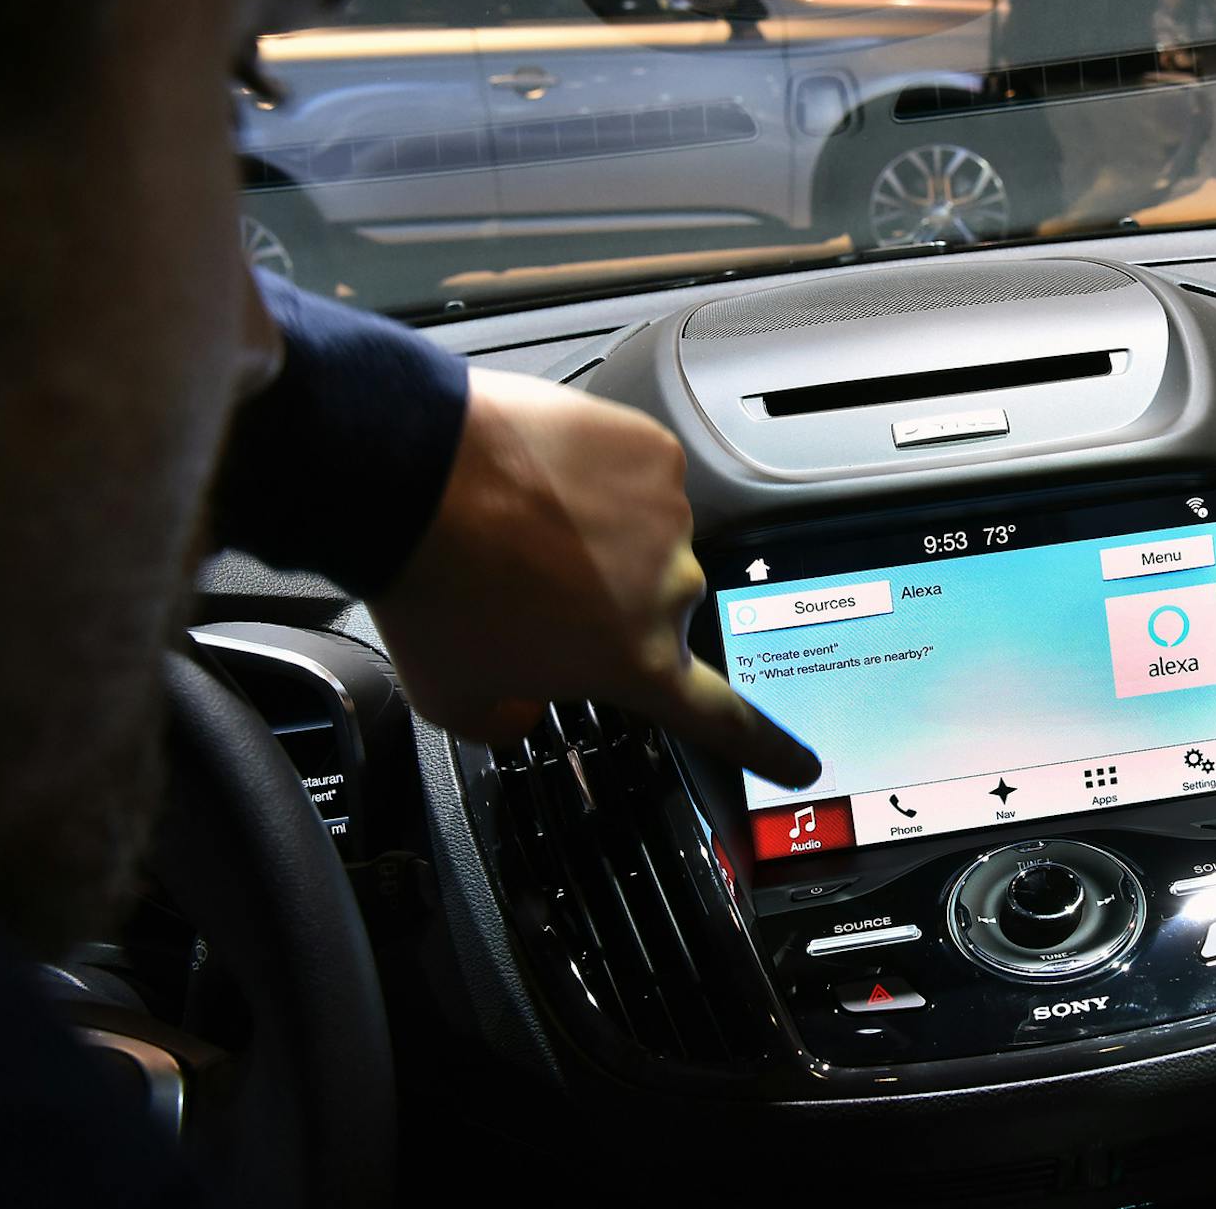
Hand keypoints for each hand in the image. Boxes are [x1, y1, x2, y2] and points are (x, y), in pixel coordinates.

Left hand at [370, 369, 817, 785]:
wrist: (413, 473)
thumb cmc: (434, 585)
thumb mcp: (454, 697)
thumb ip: (507, 722)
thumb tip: (524, 708)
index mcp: (638, 661)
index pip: (724, 720)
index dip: (769, 747)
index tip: (803, 761)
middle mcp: (670, 591)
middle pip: (656, 607)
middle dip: (608, 600)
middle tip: (533, 583)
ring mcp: (668, 516)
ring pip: (645, 536)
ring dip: (601, 534)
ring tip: (527, 523)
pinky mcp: (651, 453)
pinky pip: (637, 474)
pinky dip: (599, 478)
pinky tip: (544, 480)